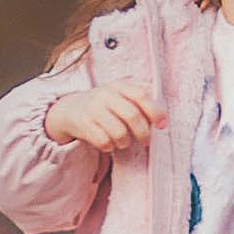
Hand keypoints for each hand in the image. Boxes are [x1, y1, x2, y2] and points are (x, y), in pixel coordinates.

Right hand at [42, 82, 163, 154]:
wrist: (70, 109)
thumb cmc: (104, 106)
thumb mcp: (119, 97)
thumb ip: (138, 104)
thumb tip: (161, 121)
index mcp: (118, 86)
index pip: (141, 96)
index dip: (155, 111)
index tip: (163, 125)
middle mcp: (105, 95)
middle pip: (132, 116)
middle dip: (143, 132)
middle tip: (145, 141)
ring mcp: (93, 109)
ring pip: (119, 132)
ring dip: (125, 142)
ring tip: (123, 142)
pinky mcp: (83, 123)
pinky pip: (104, 141)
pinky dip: (110, 146)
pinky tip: (109, 143)